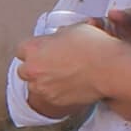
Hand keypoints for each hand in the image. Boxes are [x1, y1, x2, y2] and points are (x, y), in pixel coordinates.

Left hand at [13, 21, 130, 115]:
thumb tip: (59, 37)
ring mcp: (43, 88)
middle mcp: (33, 70)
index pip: (22, 49)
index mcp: (34, 49)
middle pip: (24, 70)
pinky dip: (57, 91)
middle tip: (51, 64)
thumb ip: (59, 35)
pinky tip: (71, 84)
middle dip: (35, 67)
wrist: (109, 68)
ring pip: (35, 85)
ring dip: (44, 81)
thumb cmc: (94, 47)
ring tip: (62, 75)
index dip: (34, 49)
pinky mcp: (54, 101)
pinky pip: (50, 96)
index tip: (43, 50)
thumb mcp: (73, 29)